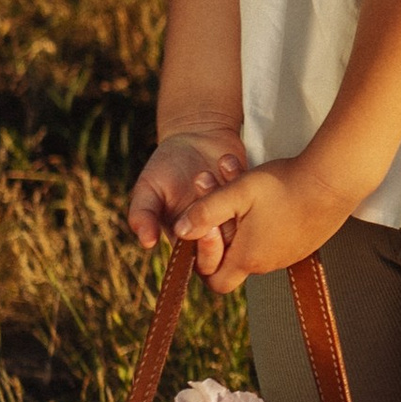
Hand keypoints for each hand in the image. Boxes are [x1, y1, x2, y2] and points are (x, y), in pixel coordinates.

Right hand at [129, 129, 250, 271]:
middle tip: (217, 203)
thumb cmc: (166, 165)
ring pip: (245, 228)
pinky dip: (243, 183)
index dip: (208, 253)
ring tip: (208, 173)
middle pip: (231, 254)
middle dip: (225, 230)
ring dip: (231, 202)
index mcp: (190, 241)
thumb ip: (142, 214)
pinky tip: (226, 162)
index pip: (204, 265)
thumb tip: (146, 242)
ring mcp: (234, 217)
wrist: (195, 136)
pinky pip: (258, 203)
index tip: (207, 230)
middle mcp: (214, 233)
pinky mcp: (251, 200)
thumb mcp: (147, 189)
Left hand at [165, 151, 351, 294]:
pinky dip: (266, 216)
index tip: (204, 231)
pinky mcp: (306, 241)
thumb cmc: (284, 186)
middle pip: (234, 255)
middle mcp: (269, 263)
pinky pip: (277, 235)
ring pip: (255, 241)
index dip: (204, 262)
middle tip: (218, 189)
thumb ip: (205, 211)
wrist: (335, 181)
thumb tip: (179, 230)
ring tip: (242, 180)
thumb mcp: (237, 192)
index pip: (216, 282)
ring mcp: (290, 253)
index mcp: (248, 258)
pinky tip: (270, 190)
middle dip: (221, 223)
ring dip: (243, 215)